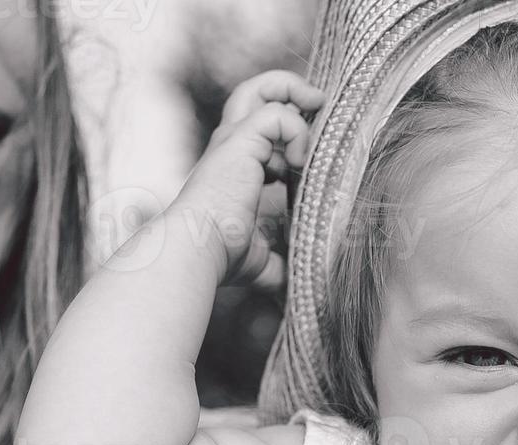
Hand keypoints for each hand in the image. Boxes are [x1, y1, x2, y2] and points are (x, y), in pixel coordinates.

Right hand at [171, 70, 322, 284]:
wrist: (197, 251)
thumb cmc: (224, 258)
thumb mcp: (266, 259)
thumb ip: (285, 261)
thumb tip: (308, 283)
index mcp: (240, 167)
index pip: (265, 128)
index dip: (295, 132)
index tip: (315, 156)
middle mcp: (234, 147)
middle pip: (257, 92)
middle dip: (292, 91)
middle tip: (320, 109)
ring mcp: (234, 141)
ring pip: (263, 89)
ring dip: (297, 95)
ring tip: (318, 114)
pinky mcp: (239, 142)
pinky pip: (277, 115)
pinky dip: (298, 131)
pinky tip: (300, 164)